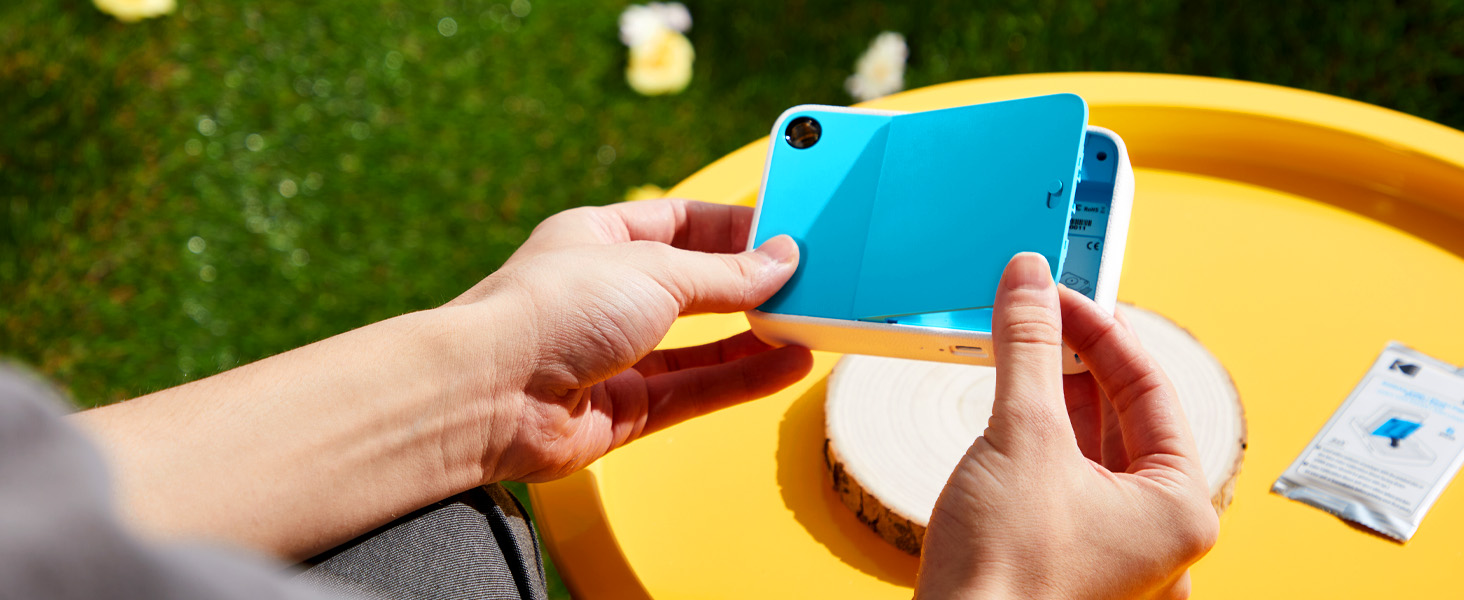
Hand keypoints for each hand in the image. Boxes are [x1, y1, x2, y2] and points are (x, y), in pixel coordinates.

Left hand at [446, 198, 813, 482]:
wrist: (489, 394)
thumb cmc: (551, 310)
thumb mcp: (653, 271)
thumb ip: (724, 274)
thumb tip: (780, 260)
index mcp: (599, 239)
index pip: (680, 223)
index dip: (734, 228)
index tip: (786, 233)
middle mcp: (606, 295)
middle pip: (693, 285)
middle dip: (749, 284)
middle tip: (808, 281)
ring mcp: (614, 355)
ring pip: (699, 344)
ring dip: (754, 335)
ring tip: (811, 325)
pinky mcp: (624, 409)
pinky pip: (695, 390)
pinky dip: (741, 378)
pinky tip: (786, 365)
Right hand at [915, 253, 1218, 598]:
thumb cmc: (1006, 576)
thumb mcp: (1021, 436)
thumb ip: (1029, 348)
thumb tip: (1030, 281)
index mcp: (1180, 511)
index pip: (1150, 390)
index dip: (1101, 330)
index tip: (1056, 293)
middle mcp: (1159, 537)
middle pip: (1126, 419)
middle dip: (1079, 361)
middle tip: (1038, 313)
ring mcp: (1116, 554)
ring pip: (1095, 451)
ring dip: (1058, 397)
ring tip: (1022, 350)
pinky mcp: (1072, 561)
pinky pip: (1070, 483)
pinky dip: (1043, 441)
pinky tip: (1012, 410)